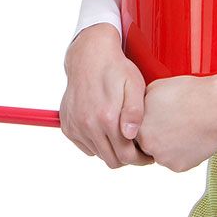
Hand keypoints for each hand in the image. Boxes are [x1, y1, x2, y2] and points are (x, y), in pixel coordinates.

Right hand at [59, 23, 153, 167]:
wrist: (89, 55)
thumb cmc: (116, 69)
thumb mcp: (134, 84)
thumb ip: (134, 111)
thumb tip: (130, 135)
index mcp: (107, 117)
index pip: (125, 156)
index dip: (140, 159)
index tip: (148, 156)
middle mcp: (88, 125)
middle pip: (111, 160)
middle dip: (127, 158)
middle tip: (138, 150)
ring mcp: (75, 126)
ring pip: (98, 154)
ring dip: (111, 150)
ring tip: (123, 137)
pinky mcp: (67, 125)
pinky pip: (85, 146)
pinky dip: (96, 143)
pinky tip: (106, 130)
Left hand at [136, 73, 216, 171]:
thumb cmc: (191, 93)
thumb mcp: (156, 88)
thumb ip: (140, 104)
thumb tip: (134, 111)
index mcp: (138, 124)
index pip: (131, 130)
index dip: (143, 124)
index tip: (155, 119)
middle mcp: (147, 144)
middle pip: (144, 144)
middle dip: (154, 136)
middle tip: (171, 124)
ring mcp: (162, 157)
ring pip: (160, 154)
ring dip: (168, 145)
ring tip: (183, 128)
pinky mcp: (178, 166)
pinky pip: (175, 161)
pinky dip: (182, 152)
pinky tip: (191, 137)